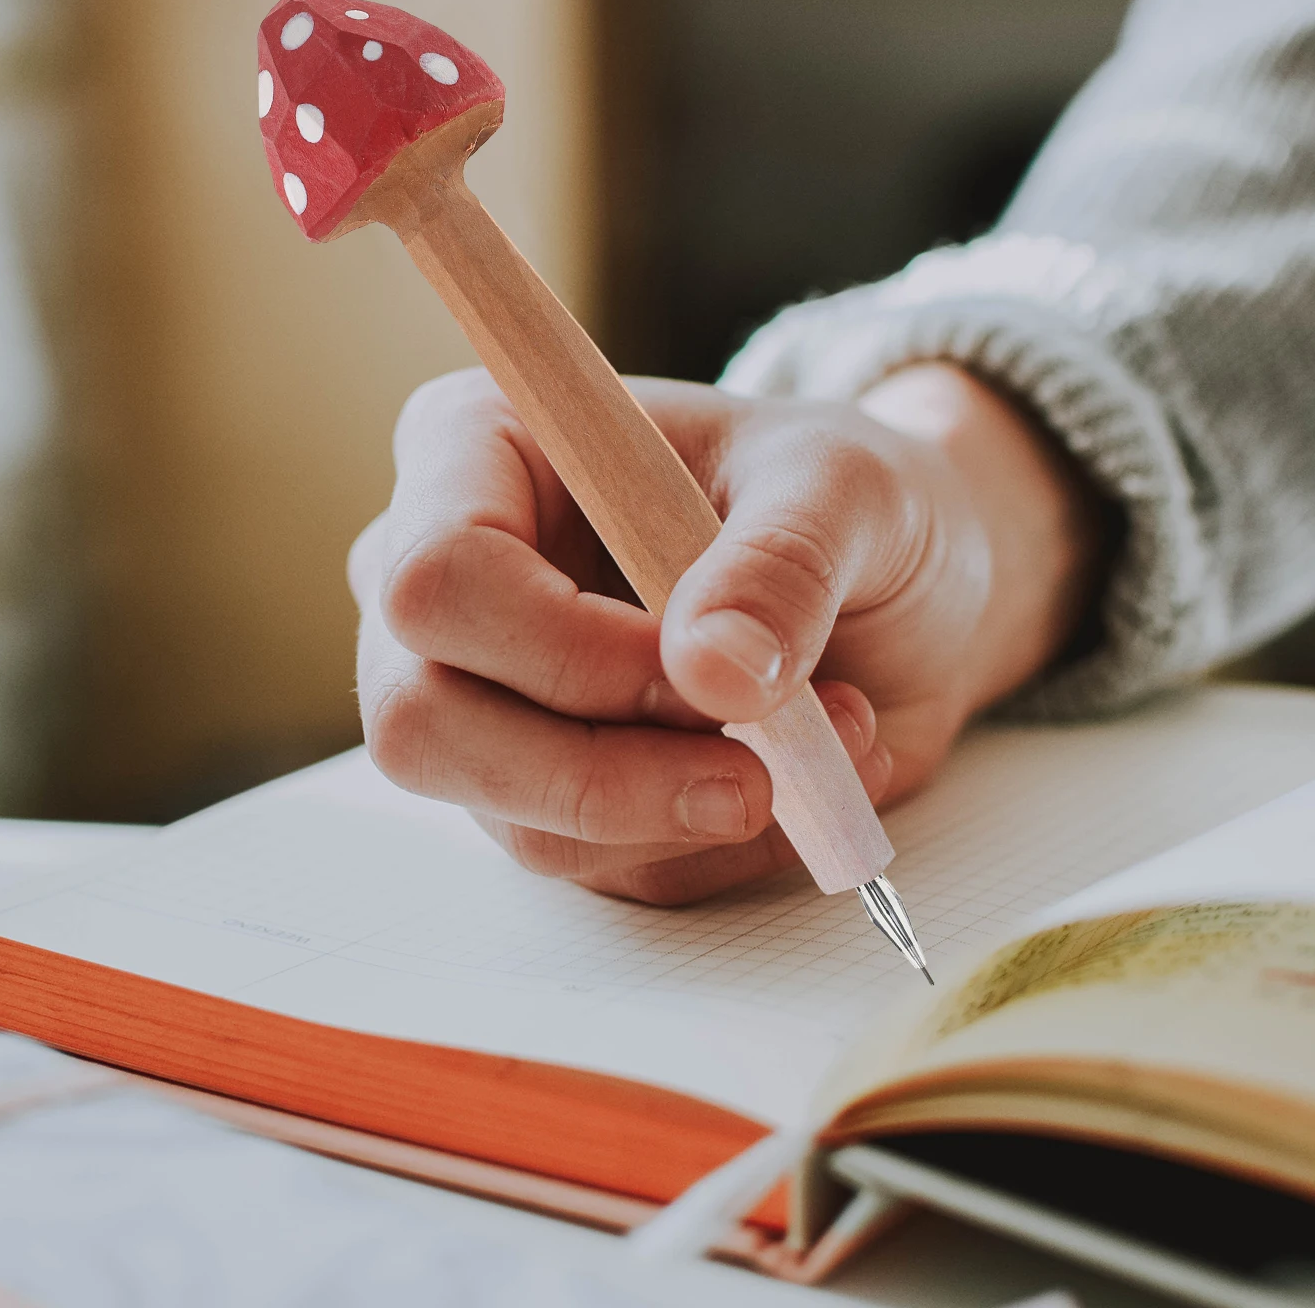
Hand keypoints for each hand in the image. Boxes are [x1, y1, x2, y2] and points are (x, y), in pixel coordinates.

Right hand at [349, 363, 1101, 903]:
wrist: (891, 582)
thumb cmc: (840, 497)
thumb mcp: (846, 489)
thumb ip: (782, 564)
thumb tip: (714, 671)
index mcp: (476, 450)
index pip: (438, 576)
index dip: (563, 648)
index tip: (708, 668)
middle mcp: (445, 580)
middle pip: (423, 720)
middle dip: (603, 771)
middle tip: (760, 769)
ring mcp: (477, 696)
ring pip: (511, 815)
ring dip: (684, 808)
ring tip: (824, 739)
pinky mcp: (536, 788)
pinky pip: (592, 864)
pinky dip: (709, 841)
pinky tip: (796, 775)